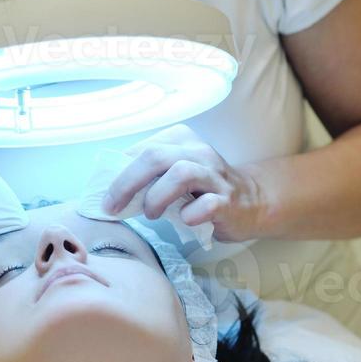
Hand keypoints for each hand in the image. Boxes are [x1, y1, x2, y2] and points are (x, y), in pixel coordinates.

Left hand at [102, 124, 267, 242]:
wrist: (252, 202)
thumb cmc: (203, 190)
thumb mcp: (174, 174)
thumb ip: (148, 176)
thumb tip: (111, 191)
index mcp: (182, 140)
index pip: (142, 150)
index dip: (119, 174)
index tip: (108, 198)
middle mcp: (199, 153)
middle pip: (155, 156)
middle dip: (127, 183)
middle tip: (114, 207)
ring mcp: (215, 176)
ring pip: (181, 174)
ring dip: (157, 197)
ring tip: (151, 214)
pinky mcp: (228, 201)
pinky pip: (207, 204)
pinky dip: (190, 215)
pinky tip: (185, 220)